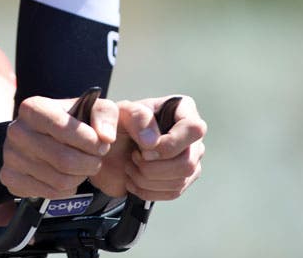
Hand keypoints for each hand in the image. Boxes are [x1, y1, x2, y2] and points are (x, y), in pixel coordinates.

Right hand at [0, 95, 117, 198]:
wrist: (44, 137)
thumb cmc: (71, 121)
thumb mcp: (92, 108)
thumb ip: (104, 114)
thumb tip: (105, 137)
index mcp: (32, 108)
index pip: (64, 129)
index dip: (90, 142)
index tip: (101, 145)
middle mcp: (16, 131)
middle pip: (64, 160)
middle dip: (90, 163)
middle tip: (95, 160)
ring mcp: (10, 155)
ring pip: (59, 180)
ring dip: (80, 177)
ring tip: (81, 167)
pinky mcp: (10, 178)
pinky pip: (49, 193)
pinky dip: (65, 189)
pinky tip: (66, 176)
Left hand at [90, 95, 205, 200]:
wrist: (108, 149)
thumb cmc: (117, 124)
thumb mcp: (121, 112)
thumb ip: (136, 117)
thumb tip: (153, 142)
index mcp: (183, 109)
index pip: (194, 129)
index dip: (169, 144)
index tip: (144, 148)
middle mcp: (192, 135)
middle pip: (188, 162)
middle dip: (153, 167)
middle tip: (133, 157)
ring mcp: (190, 158)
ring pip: (180, 180)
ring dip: (147, 179)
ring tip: (130, 166)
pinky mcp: (182, 178)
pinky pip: (173, 193)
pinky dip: (148, 190)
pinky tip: (133, 180)